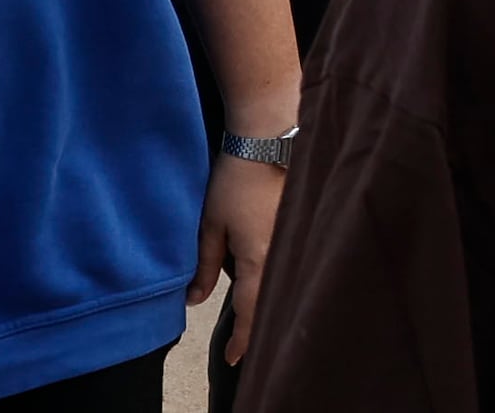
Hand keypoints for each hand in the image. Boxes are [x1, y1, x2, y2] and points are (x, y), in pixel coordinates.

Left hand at [194, 153, 280, 359]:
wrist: (269, 137)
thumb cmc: (237, 178)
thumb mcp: (210, 224)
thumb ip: (204, 265)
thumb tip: (194, 299)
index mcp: (259, 258)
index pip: (250, 311)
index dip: (242, 339)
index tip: (232, 358)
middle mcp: (283, 252)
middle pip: (272, 301)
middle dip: (258, 325)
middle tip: (242, 341)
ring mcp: (295, 236)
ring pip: (282, 281)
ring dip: (268, 301)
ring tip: (254, 315)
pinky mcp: (300, 221)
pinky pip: (290, 260)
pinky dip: (278, 277)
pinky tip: (269, 278)